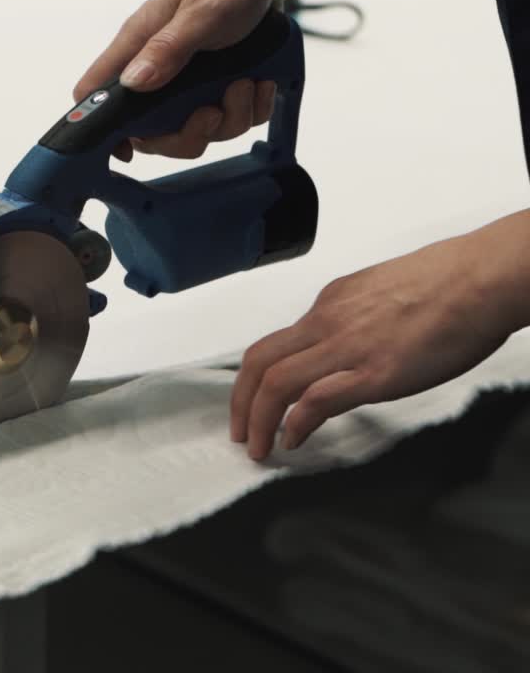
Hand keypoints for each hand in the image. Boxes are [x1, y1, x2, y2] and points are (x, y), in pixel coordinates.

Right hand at [74, 0, 281, 160]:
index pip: (94, 93)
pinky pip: (230, 121)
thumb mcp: (201, 11)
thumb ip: (167, 48)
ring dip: (230, 118)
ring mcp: (188, 84)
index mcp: (137, 47)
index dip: (100, 129)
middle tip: (211, 111)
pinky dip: (251, 109)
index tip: (126, 148)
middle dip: (188, 133)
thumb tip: (132, 83)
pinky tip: (259, 82)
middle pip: (153, 133)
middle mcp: (157, 71)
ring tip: (245, 83)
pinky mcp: (216, 88)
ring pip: (197, 131)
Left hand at [231, 211, 529, 459]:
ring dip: (258, 419)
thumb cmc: (450, 282)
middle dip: (242, 401)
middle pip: (259, 362)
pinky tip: (292, 439)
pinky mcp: (375, 373)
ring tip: (258, 446)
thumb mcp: (382, 292)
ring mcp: (349, 348)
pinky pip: (317, 400)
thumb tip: (350, 338)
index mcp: (331, 303)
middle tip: (240, 430)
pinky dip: (296, 423)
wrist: (483, 277)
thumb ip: (357, 316)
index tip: (254, 399)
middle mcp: (328, 322)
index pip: (277, 342)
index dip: (256, 377)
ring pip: (277, 382)